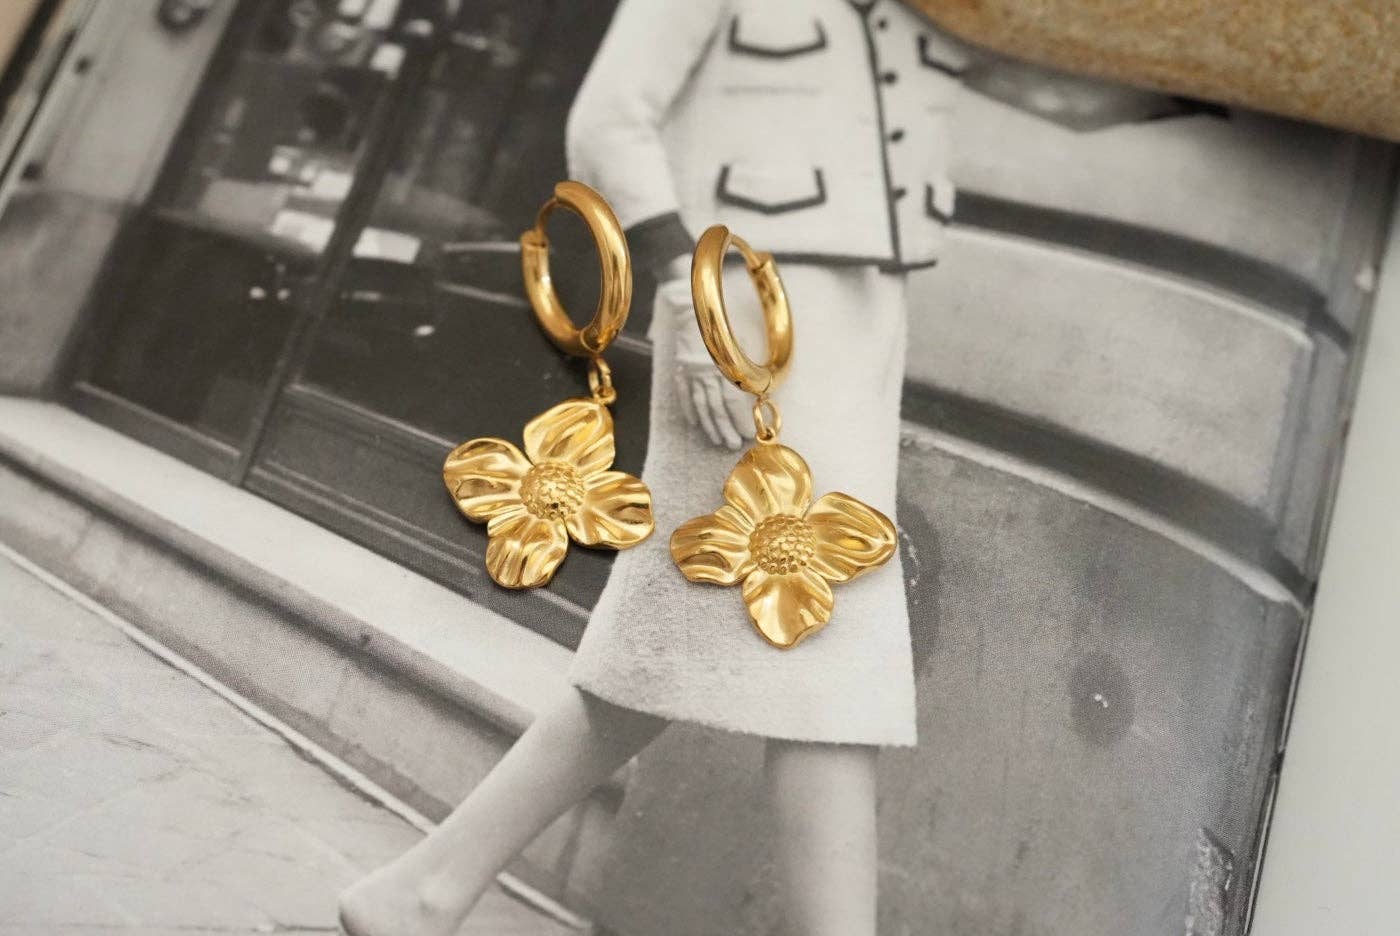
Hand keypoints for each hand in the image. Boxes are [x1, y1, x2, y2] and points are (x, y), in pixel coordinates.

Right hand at [655, 278, 753, 449]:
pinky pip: (684, 394)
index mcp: (719, 363)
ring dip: (710, 425)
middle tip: (733, 444)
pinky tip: (697, 424)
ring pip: (700, 405)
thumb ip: (748, 359)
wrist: (685, 301)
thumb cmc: (719, 316)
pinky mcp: (679, 368)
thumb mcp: (739, 333)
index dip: (738, 418)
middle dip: (725, 427)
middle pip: (715, 407)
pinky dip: (691, 411)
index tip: (747, 433)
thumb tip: (762, 386)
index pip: (731, 398)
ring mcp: (689, 371)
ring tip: (718, 440)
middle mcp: (704, 371)